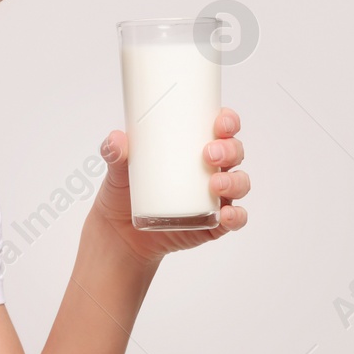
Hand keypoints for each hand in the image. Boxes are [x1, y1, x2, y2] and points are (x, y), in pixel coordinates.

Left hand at [90, 107, 249, 264]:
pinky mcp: (213, 223)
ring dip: (234, 181)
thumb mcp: (118, 169)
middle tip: (209, 154)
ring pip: (239, 183)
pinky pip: (235, 219)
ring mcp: (214, 196)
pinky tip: (226, 214)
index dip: (229, 121)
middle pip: (234, 152)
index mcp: (194, 147)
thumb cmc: (126, 191)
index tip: (220, 122)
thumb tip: (115, 140)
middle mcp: (211, 169)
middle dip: (229, 149)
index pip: (222, 128)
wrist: (120, 232)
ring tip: (215, 184)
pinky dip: (236, 216)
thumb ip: (115, 153)